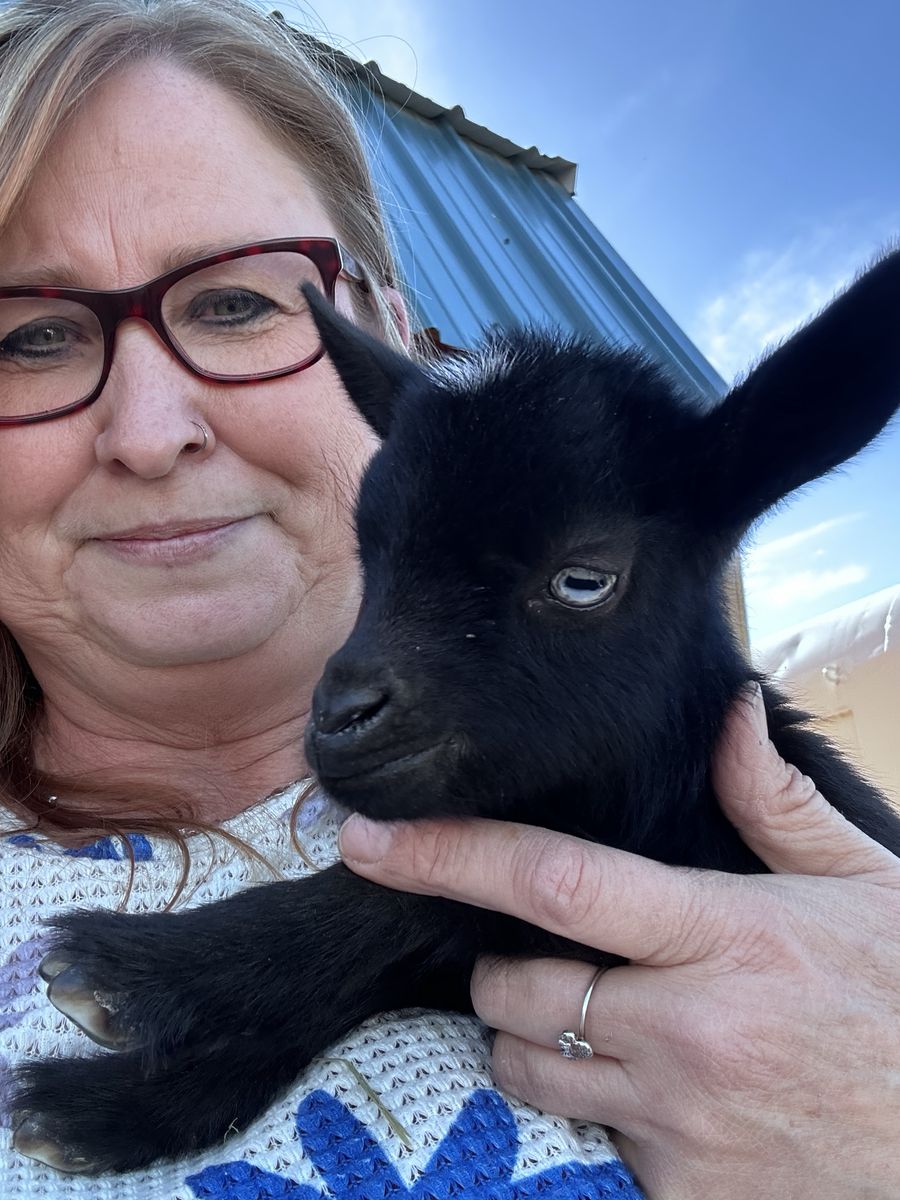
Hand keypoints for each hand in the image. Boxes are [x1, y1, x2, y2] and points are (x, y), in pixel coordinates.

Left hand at [339, 686, 899, 1199]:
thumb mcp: (867, 891)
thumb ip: (780, 804)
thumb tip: (731, 714)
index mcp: (727, 937)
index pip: (555, 882)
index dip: (448, 854)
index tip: (369, 836)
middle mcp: (686, 1032)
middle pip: (511, 990)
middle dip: (500, 970)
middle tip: (554, 961)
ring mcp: (678, 1128)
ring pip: (526, 1074)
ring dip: (533, 1044)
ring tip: (601, 1028)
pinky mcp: (680, 1199)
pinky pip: (582, 1149)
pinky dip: (593, 1118)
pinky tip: (653, 1098)